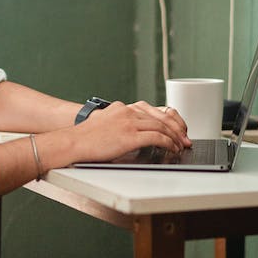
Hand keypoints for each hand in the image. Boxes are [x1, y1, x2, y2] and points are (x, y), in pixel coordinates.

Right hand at [67, 100, 190, 162]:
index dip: (168, 120)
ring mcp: (129, 122)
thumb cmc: (85, 139)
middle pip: (160, 117)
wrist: (72, 143)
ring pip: (161, 126)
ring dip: (175, 137)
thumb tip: (135, 137)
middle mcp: (128, 111)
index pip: (152, 110)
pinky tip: (172, 149)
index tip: (176, 129)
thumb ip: (120, 125)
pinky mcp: (129, 135)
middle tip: (185, 139)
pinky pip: (156, 137)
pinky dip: (168, 143)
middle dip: (176, 129)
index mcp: (122, 108)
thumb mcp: (104, 125)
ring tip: (180, 146)